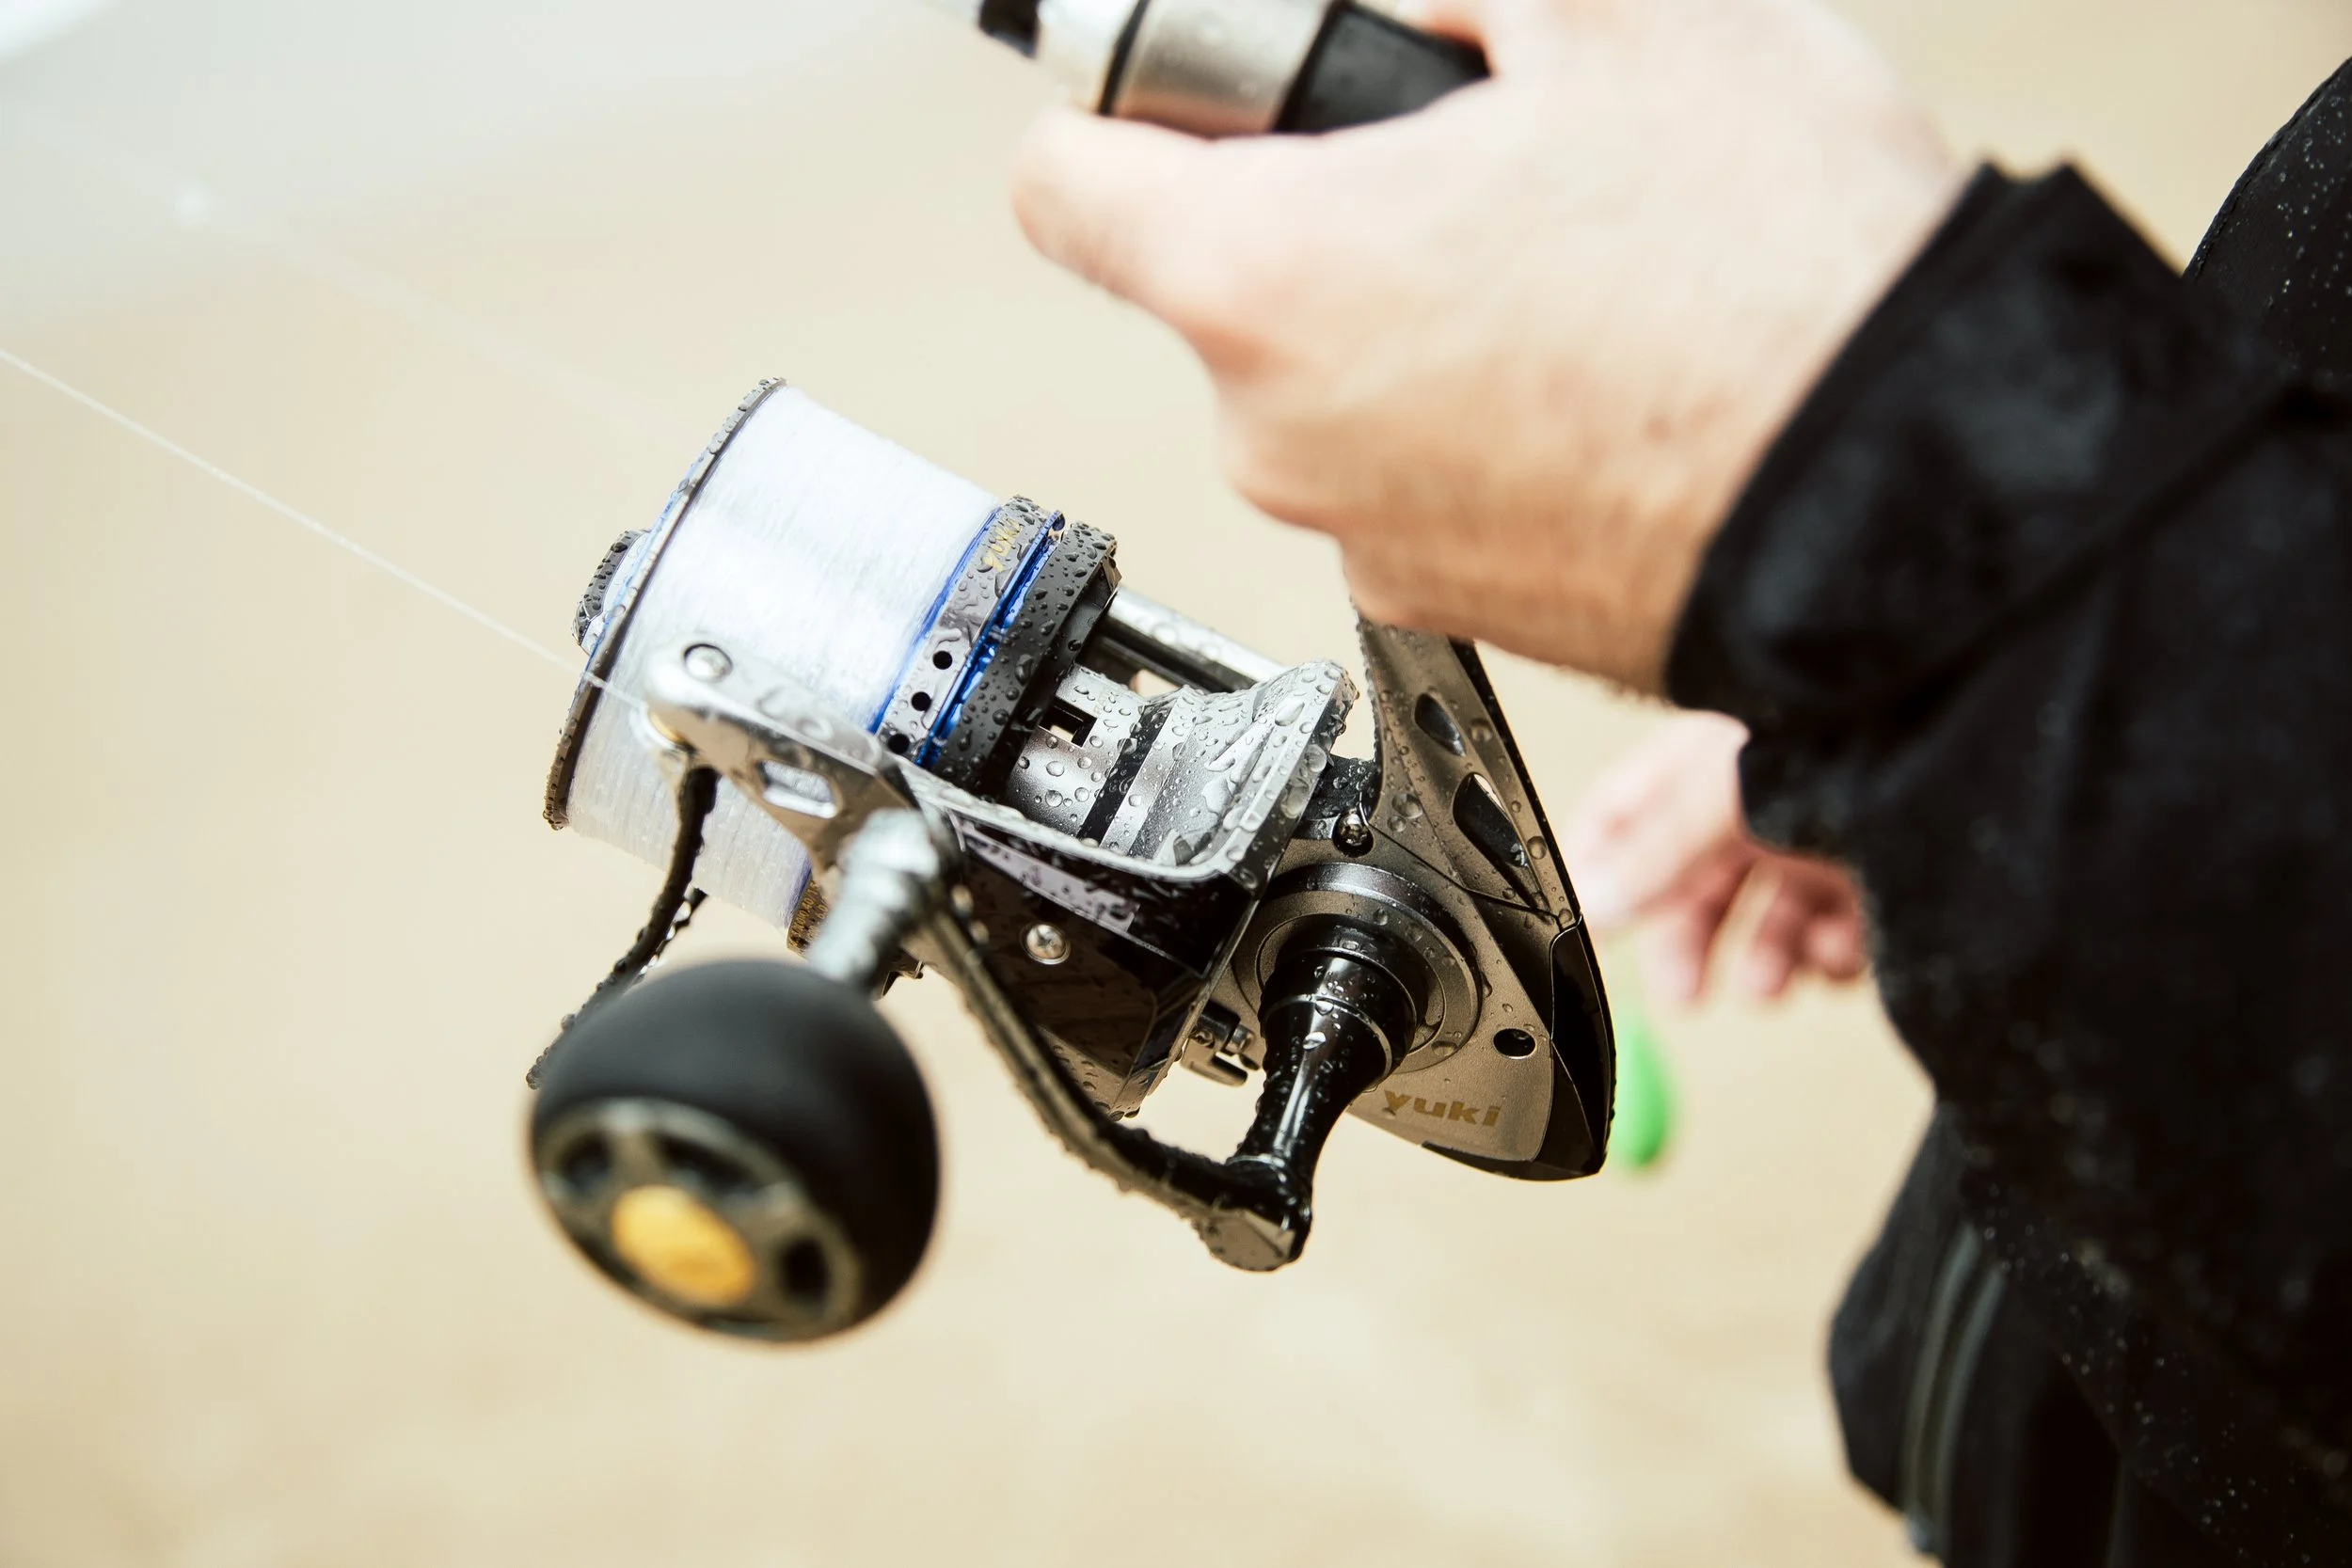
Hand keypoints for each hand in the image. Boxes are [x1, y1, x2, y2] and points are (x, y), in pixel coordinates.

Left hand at [1012, 0, 1960, 690]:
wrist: (1923, 491)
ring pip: (1328, 385)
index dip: (1114, 113)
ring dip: (1409, 318)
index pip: (1062, 184)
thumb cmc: (1785, 276)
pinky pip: (1412, 476)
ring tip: (1575, 275)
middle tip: (1471, 164)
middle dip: (1321, 211)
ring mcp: (1366, 537)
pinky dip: (1470, 420)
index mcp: (1270, 277)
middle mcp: (1282, 437)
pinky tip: (1600, 374)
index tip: (1173, 93)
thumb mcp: (1616, 11)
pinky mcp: (1452, 600)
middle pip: (1222, 286)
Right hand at [1564, 713, 1864, 1003]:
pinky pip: (1839, 931)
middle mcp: (1755, 796)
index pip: (1624, 812)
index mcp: (1705, 760)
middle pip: (1695, 882)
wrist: (1963, 737)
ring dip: (1764, 959)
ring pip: (1769, 915)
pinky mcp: (1877, 871)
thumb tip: (1594, 904)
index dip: (1597, 870)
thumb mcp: (1730, 793)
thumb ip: (1658, 852)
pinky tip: (1835, 952)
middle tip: (1684, 996)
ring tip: (1768, 987)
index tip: (1588, 930)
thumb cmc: (1844, 735)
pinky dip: (1831, 955)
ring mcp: (1817, 833)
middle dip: (1689, 943)